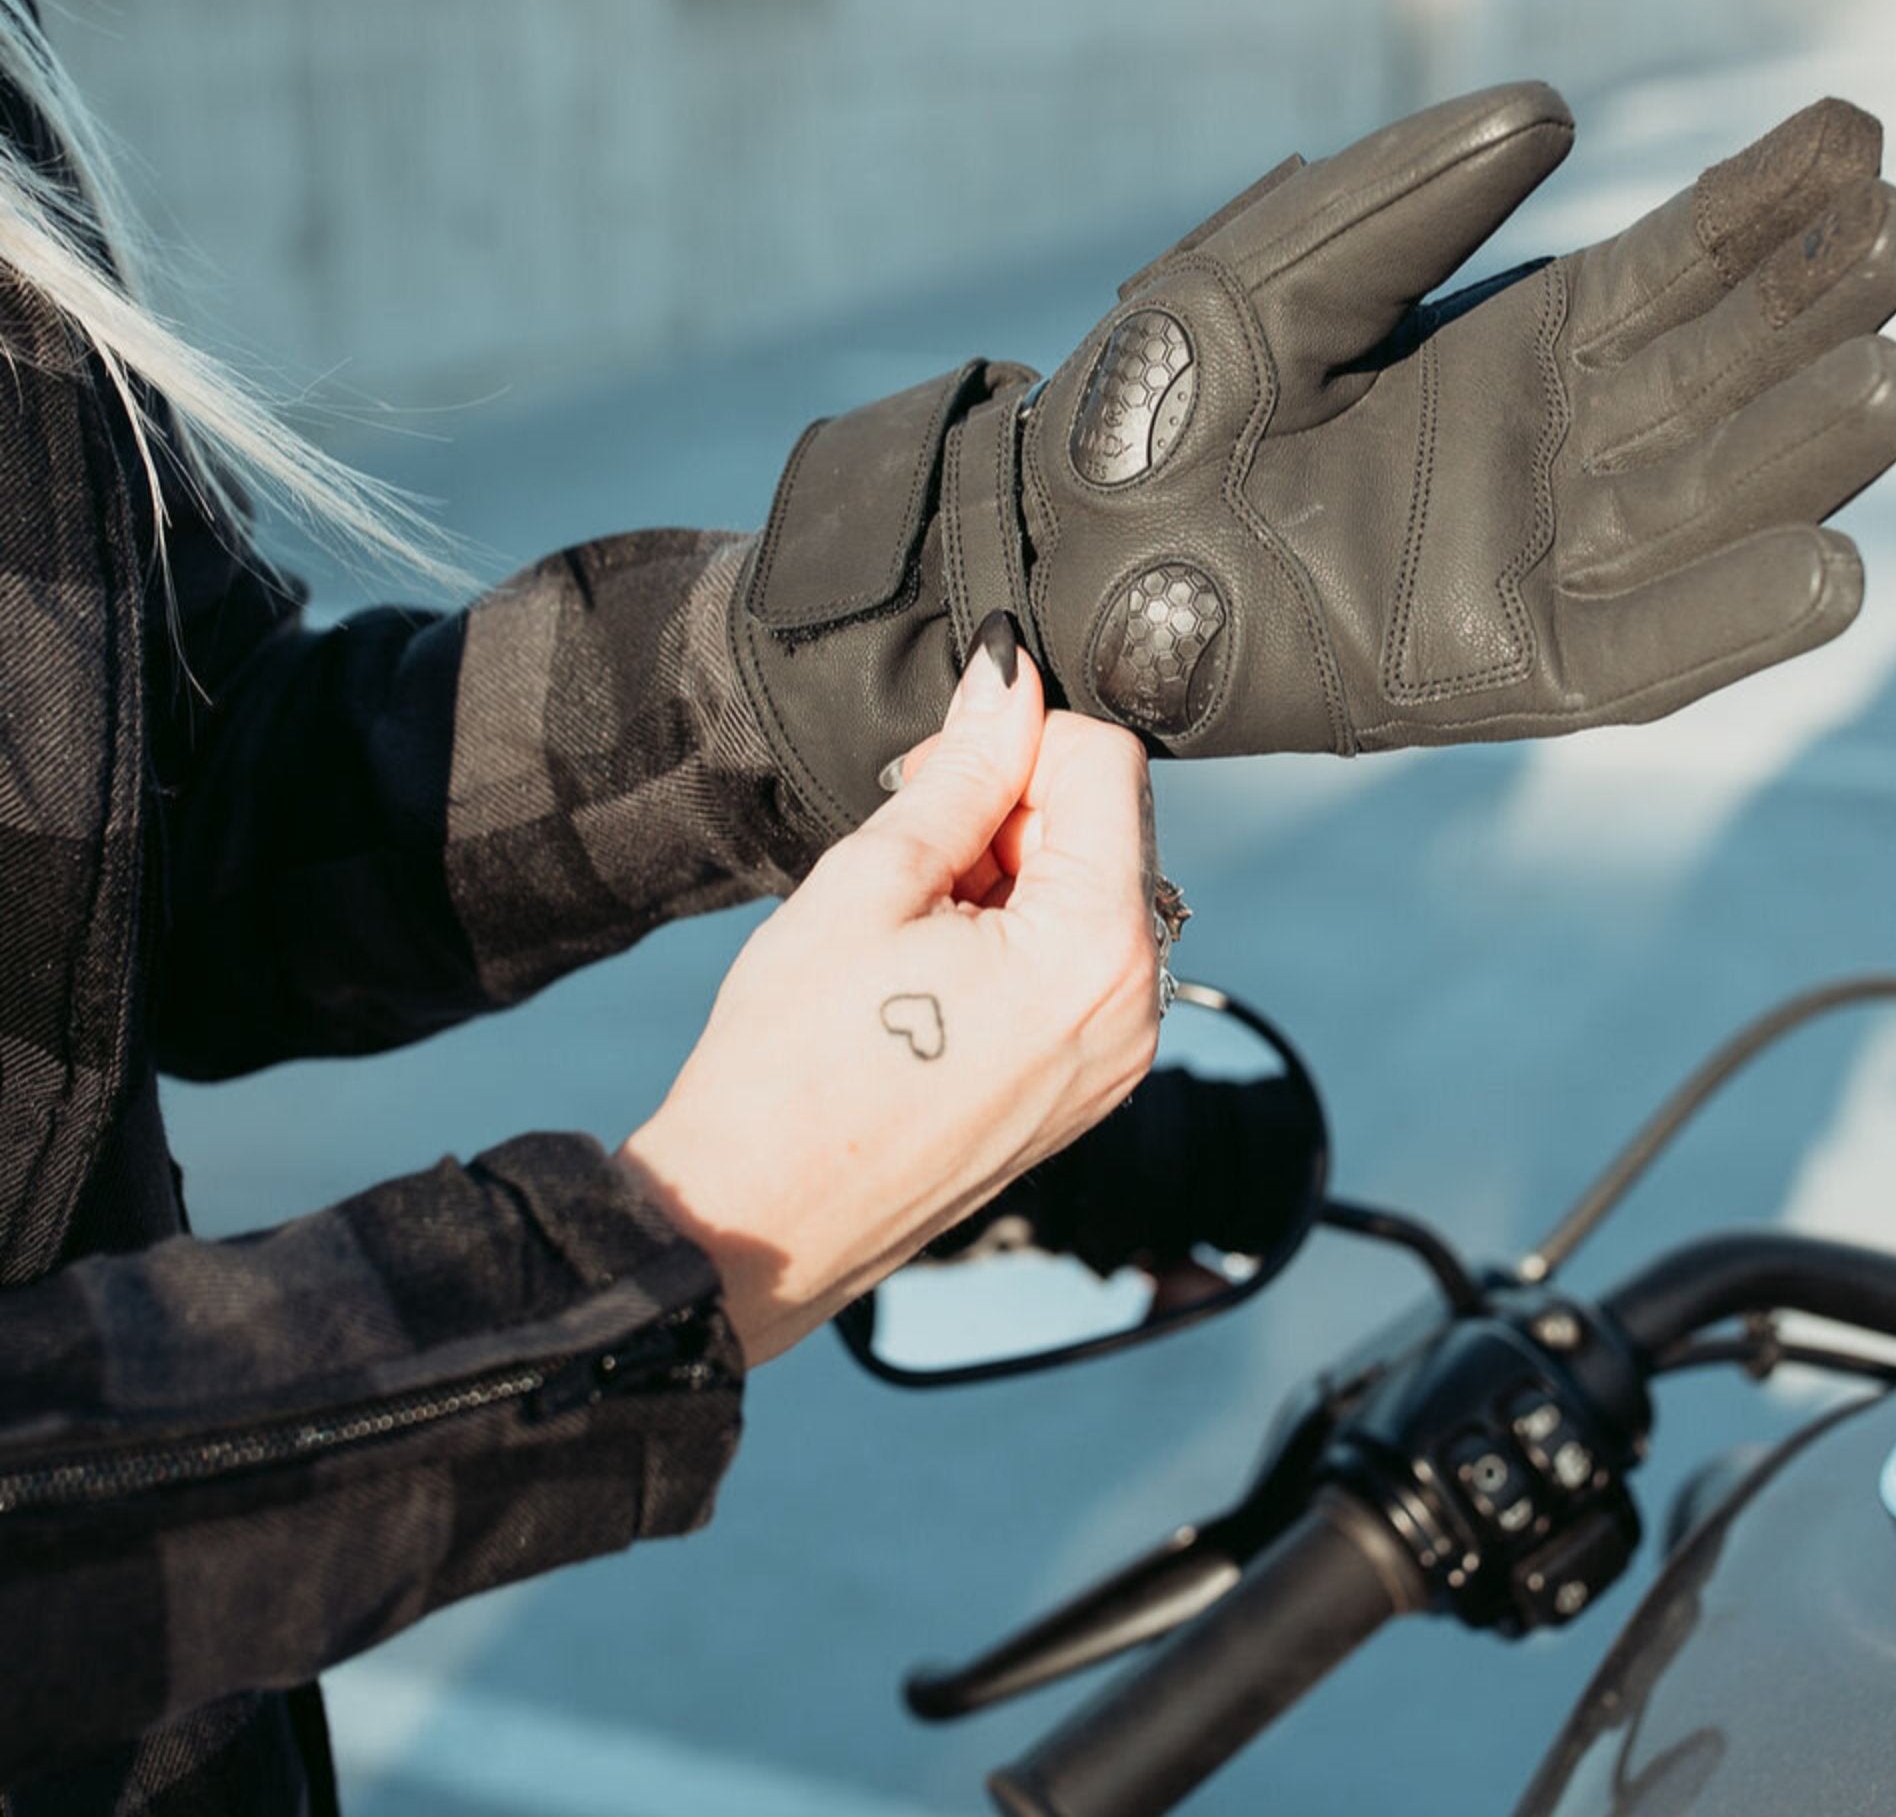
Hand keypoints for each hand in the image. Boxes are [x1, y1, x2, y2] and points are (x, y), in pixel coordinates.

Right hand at [620, 615, 1161, 1365]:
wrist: (756, 1223)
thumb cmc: (789, 1067)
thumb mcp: (869, 885)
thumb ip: (961, 771)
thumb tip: (1009, 675)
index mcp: (1094, 950)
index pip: (1107, 763)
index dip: (1016, 737)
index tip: (933, 768)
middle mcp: (1136, 1008)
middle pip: (1108, 826)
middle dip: (1013, 808)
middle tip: (907, 847)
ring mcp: (1117, 1059)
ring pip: (1092, 892)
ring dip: (1009, 871)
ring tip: (910, 921)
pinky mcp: (1087, 1088)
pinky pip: (1080, 964)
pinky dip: (1018, 934)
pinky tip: (932, 965)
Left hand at [733, 86, 1895, 834]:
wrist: (1060, 556)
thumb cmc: (1147, 409)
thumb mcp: (1267, 270)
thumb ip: (1403, 195)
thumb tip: (1556, 112)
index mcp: (1501, 357)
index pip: (1665, 279)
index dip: (1756, 219)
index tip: (1846, 148)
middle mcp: (1536, 460)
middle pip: (1708, 384)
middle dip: (1805, 315)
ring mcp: (1524, 568)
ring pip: (1697, 510)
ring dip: (1792, 452)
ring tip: (1885, 375)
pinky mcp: (1490, 673)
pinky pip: (1639, 659)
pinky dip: (1725, 623)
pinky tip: (1824, 568)